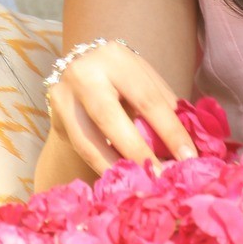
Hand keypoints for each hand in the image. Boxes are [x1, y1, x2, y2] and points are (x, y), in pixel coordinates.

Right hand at [46, 39, 197, 175]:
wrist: (81, 67)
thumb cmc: (122, 77)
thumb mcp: (143, 80)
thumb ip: (163, 106)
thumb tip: (188, 145)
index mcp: (116, 58)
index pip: (147, 98)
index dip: (170, 130)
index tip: (188, 157)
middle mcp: (84, 72)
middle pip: (110, 118)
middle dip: (138, 152)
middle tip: (160, 177)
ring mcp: (63, 95)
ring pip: (88, 141)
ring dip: (115, 167)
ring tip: (138, 185)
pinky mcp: (54, 116)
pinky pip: (79, 148)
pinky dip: (100, 166)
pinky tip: (117, 179)